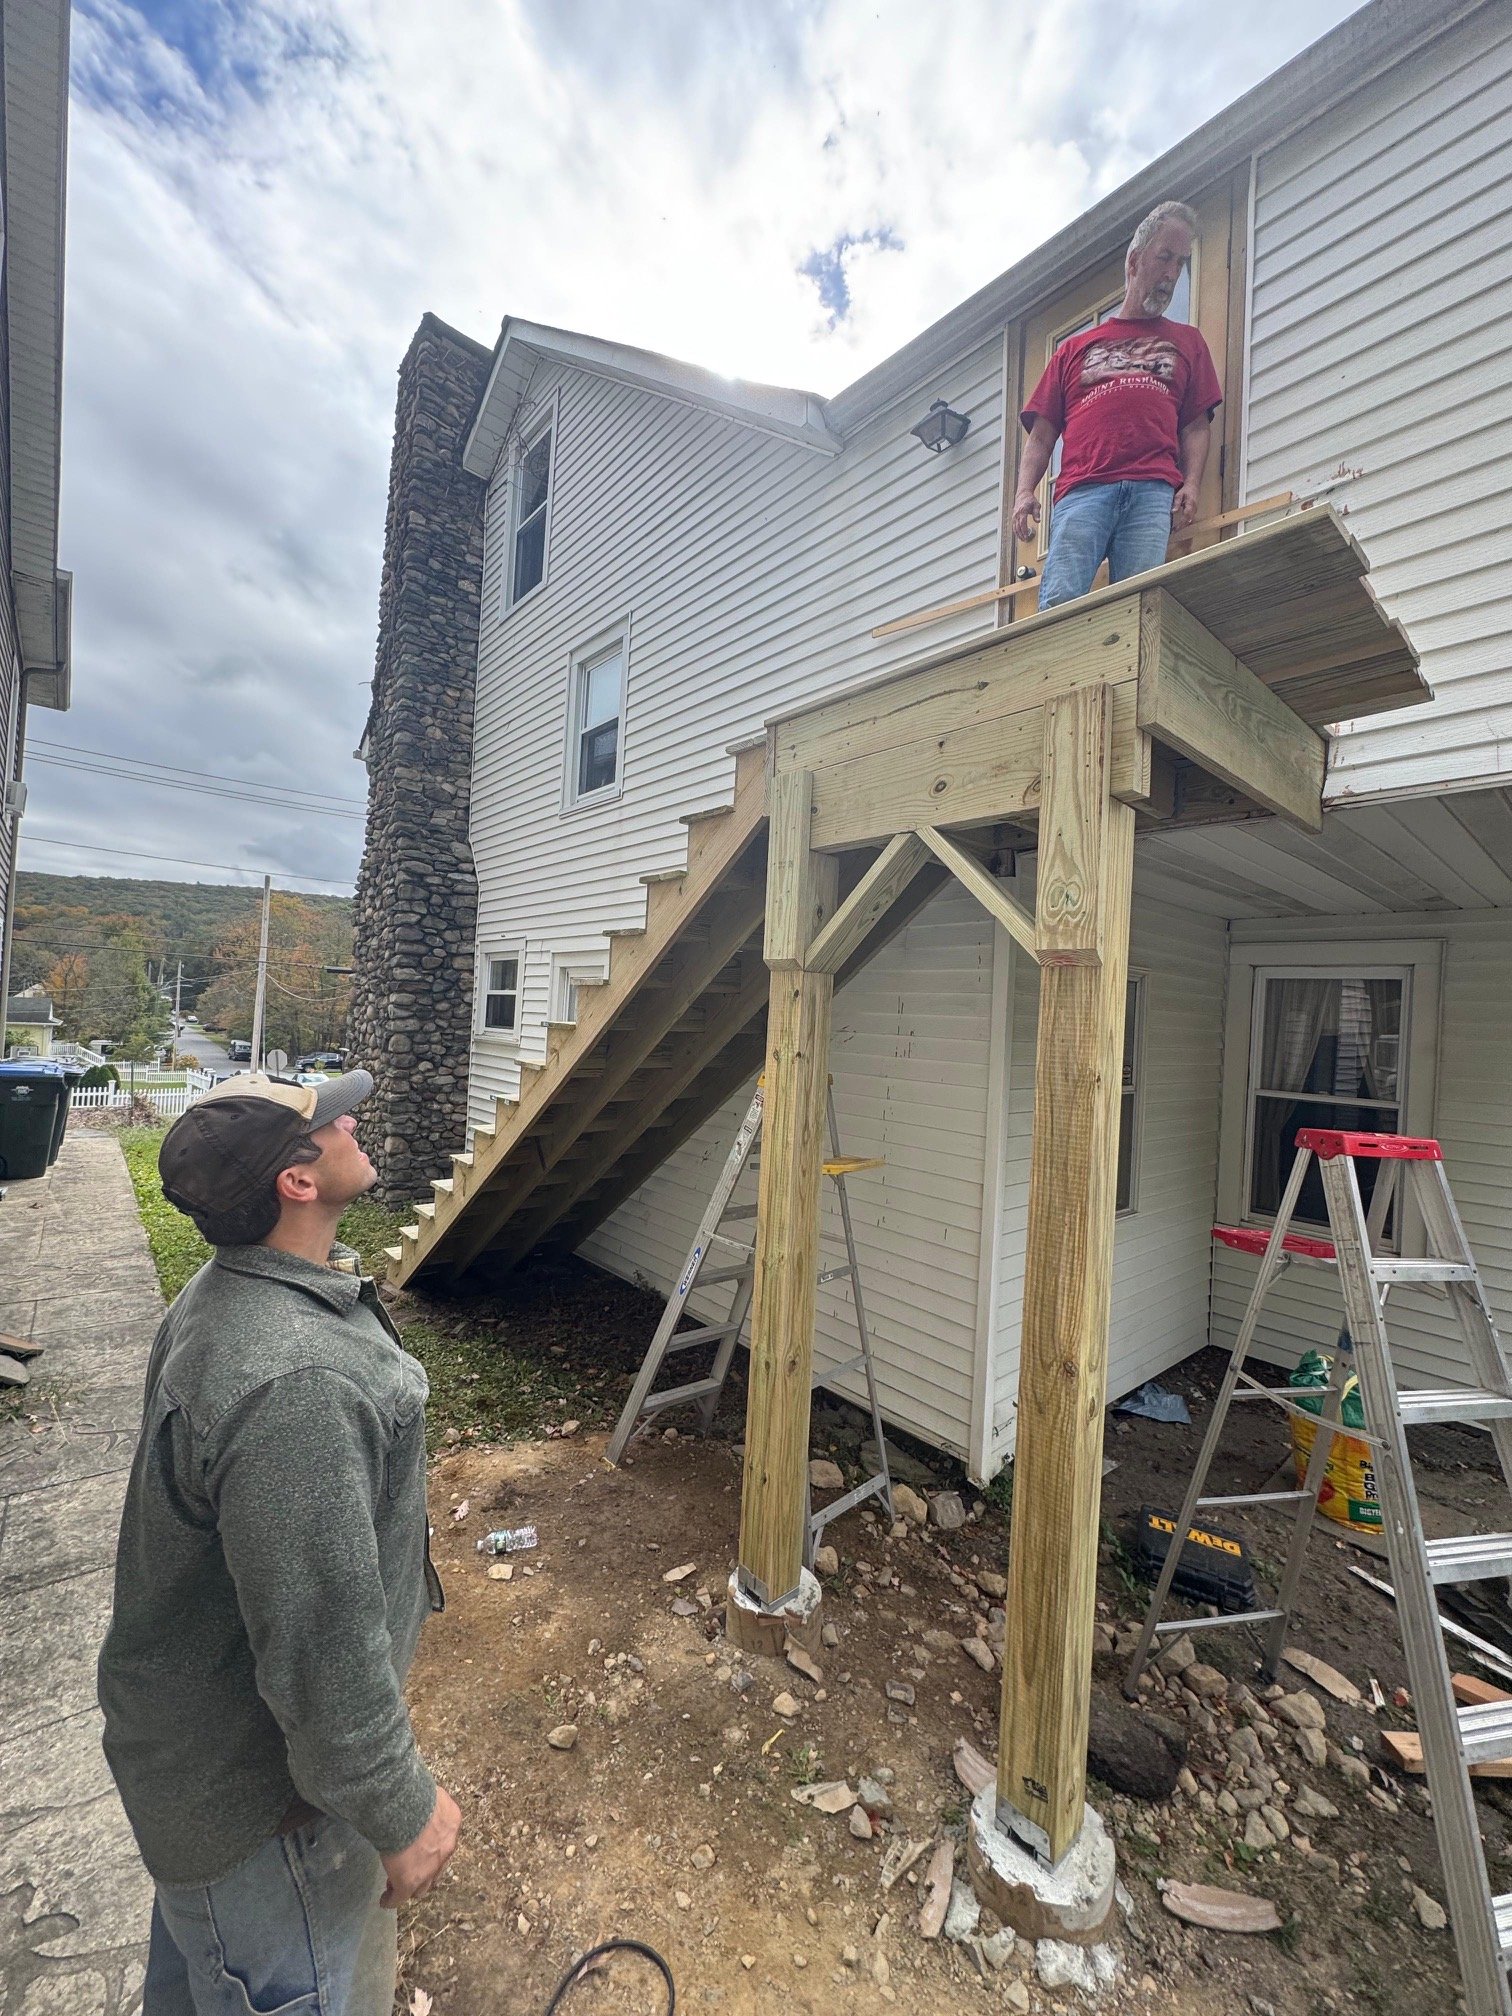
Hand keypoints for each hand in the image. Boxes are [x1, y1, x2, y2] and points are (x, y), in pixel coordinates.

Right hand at [380, 1786, 459, 1906]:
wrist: (404, 1806)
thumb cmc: (413, 1791)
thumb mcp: (430, 1794)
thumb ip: (428, 1802)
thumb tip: (417, 1796)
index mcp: (452, 1823)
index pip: (445, 1841)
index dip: (431, 1848)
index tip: (420, 1849)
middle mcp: (446, 1848)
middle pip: (438, 1868)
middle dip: (425, 1871)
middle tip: (411, 1869)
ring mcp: (429, 1868)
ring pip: (423, 1886)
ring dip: (412, 1886)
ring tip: (398, 1886)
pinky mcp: (409, 1881)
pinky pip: (400, 1896)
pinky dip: (392, 1899)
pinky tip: (385, 1900)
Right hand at [1011, 492, 1040, 543]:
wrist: (1023, 495)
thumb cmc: (1031, 500)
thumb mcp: (1036, 505)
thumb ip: (1037, 513)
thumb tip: (1038, 521)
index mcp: (1022, 511)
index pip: (1022, 523)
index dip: (1024, 530)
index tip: (1027, 536)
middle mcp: (1017, 514)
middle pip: (1017, 527)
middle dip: (1021, 534)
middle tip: (1026, 540)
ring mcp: (1014, 516)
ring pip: (1015, 527)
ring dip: (1018, 534)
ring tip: (1023, 539)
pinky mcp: (1013, 517)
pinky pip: (1014, 526)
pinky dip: (1016, 532)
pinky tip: (1020, 535)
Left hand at [1171, 483, 1198, 529]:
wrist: (1194, 485)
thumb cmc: (1185, 490)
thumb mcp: (1179, 495)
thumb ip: (1176, 503)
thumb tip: (1173, 511)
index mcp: (1190, 505)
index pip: (1185, 517)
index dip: (1180, 524)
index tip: (1175, 528)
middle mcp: (1194, 509)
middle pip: (1188, 520)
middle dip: (1181, 527)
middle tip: (1174, 531)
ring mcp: (1195, 510)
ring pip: (1190, 520)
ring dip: (1183, 525)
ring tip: (1176, 530)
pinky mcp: (1194, 510)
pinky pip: (1190, 518)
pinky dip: (1185, 522)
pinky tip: (1180, 525)